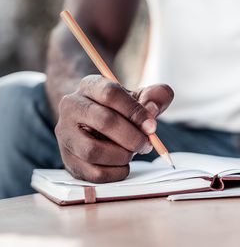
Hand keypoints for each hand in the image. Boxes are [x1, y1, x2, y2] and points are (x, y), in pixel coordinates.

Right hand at [55, 75, 173, 182]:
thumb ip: (155, 96)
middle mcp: (71, 107)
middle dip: (132, 136)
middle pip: (104, 121)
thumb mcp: (140, 97)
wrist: (94, 123)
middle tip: (146, 143)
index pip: (110, 93)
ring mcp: (65, 134)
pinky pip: (93, 173)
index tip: (151, 126)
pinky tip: (123, 164)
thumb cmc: (120, 110)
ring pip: (93, 150)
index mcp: (90, 86)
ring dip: (122, 155)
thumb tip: (152, 109)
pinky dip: (115, 173)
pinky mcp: (68, 160)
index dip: (135, 111)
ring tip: (132, 152)